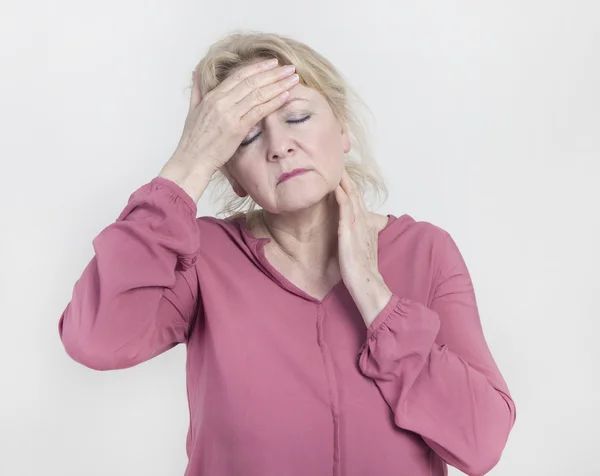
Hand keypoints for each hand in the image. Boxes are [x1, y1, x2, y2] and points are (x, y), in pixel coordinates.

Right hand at [161, 58, 299, 185]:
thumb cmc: (193, 140)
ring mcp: (230, 114)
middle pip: (252, 81)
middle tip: (290, 68)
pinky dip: (273, 102)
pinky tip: (285, 96)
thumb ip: (197, 90)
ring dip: (278, 85)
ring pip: (258, 94)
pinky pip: (259, 111)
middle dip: (273, 73)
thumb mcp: (192, 110)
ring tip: (293, 78)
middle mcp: (221, 102)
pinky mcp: (237, 129)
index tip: (272, 63)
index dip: (258, 67)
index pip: (239, 76)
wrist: (192, 160)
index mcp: (212, 96)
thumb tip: (197, 72)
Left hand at [334, 168, 391, 325]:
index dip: (351, 186)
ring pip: (352, 199)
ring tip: (337, 167)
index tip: (342, 172)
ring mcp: (358, 228)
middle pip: (356, 195)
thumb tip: (347, 231)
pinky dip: (341, 198)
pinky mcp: (350, 235)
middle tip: (339, 161)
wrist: (368, 286)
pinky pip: (346, 212)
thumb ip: (357, 237)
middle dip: (347, 178)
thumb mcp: (360, 249)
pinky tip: (335, 188)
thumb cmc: (362, 271)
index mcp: (366, 226)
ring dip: (345, 183)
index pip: (358, 201)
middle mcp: (364, 224)